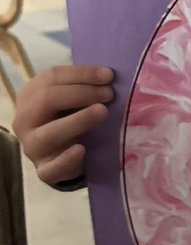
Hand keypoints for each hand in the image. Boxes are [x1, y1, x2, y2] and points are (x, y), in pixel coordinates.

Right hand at [13, 65, 113, 184]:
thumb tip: (109, 76)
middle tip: (109, 94)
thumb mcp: (73, 99)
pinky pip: (51, 168)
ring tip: (103, 112)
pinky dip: (67, 159)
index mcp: (31, 96)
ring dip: (78, 120)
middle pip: (47, 100)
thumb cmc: (70, 117)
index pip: (52, 77)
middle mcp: (26, 120)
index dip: (82, 74)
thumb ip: (84, 86)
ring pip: (48, 134)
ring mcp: (32, 146)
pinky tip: (82, 149)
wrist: (64, 154)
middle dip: (82, 94)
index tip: (109, 75)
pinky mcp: (44, 170)